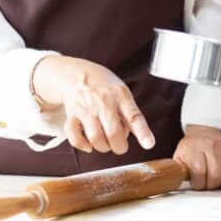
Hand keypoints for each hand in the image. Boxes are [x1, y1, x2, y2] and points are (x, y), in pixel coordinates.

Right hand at [32, 55, 154, 153]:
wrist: (76, 74)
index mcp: (120, 96)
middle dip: (119, 146)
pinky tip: (88, 144)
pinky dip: (82, 145)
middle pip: (114, 133)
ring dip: (103, 147)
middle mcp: (103, 102)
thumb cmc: (103, 86)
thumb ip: (131, 114)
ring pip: (95, 138)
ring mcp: (86, 109)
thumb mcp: (122, 92)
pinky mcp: (72, 115)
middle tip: (120, 145)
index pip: (134, 116)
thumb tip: (140, 138)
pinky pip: (75, 136)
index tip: (149, 144)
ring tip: (105, 142)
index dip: (142, 132)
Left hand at [173, 125, 220, 189]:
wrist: (207, 133)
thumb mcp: (180, 156)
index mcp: (195, 147)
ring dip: (220, 184)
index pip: (199, 171)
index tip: (195, 184)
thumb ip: (178, 169)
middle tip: (205, 184)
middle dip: (209, 186)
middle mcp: (212, 146)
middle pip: (216, 175)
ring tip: (213, 181)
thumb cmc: (192, 148)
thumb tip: (173, 181)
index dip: (197, 183)